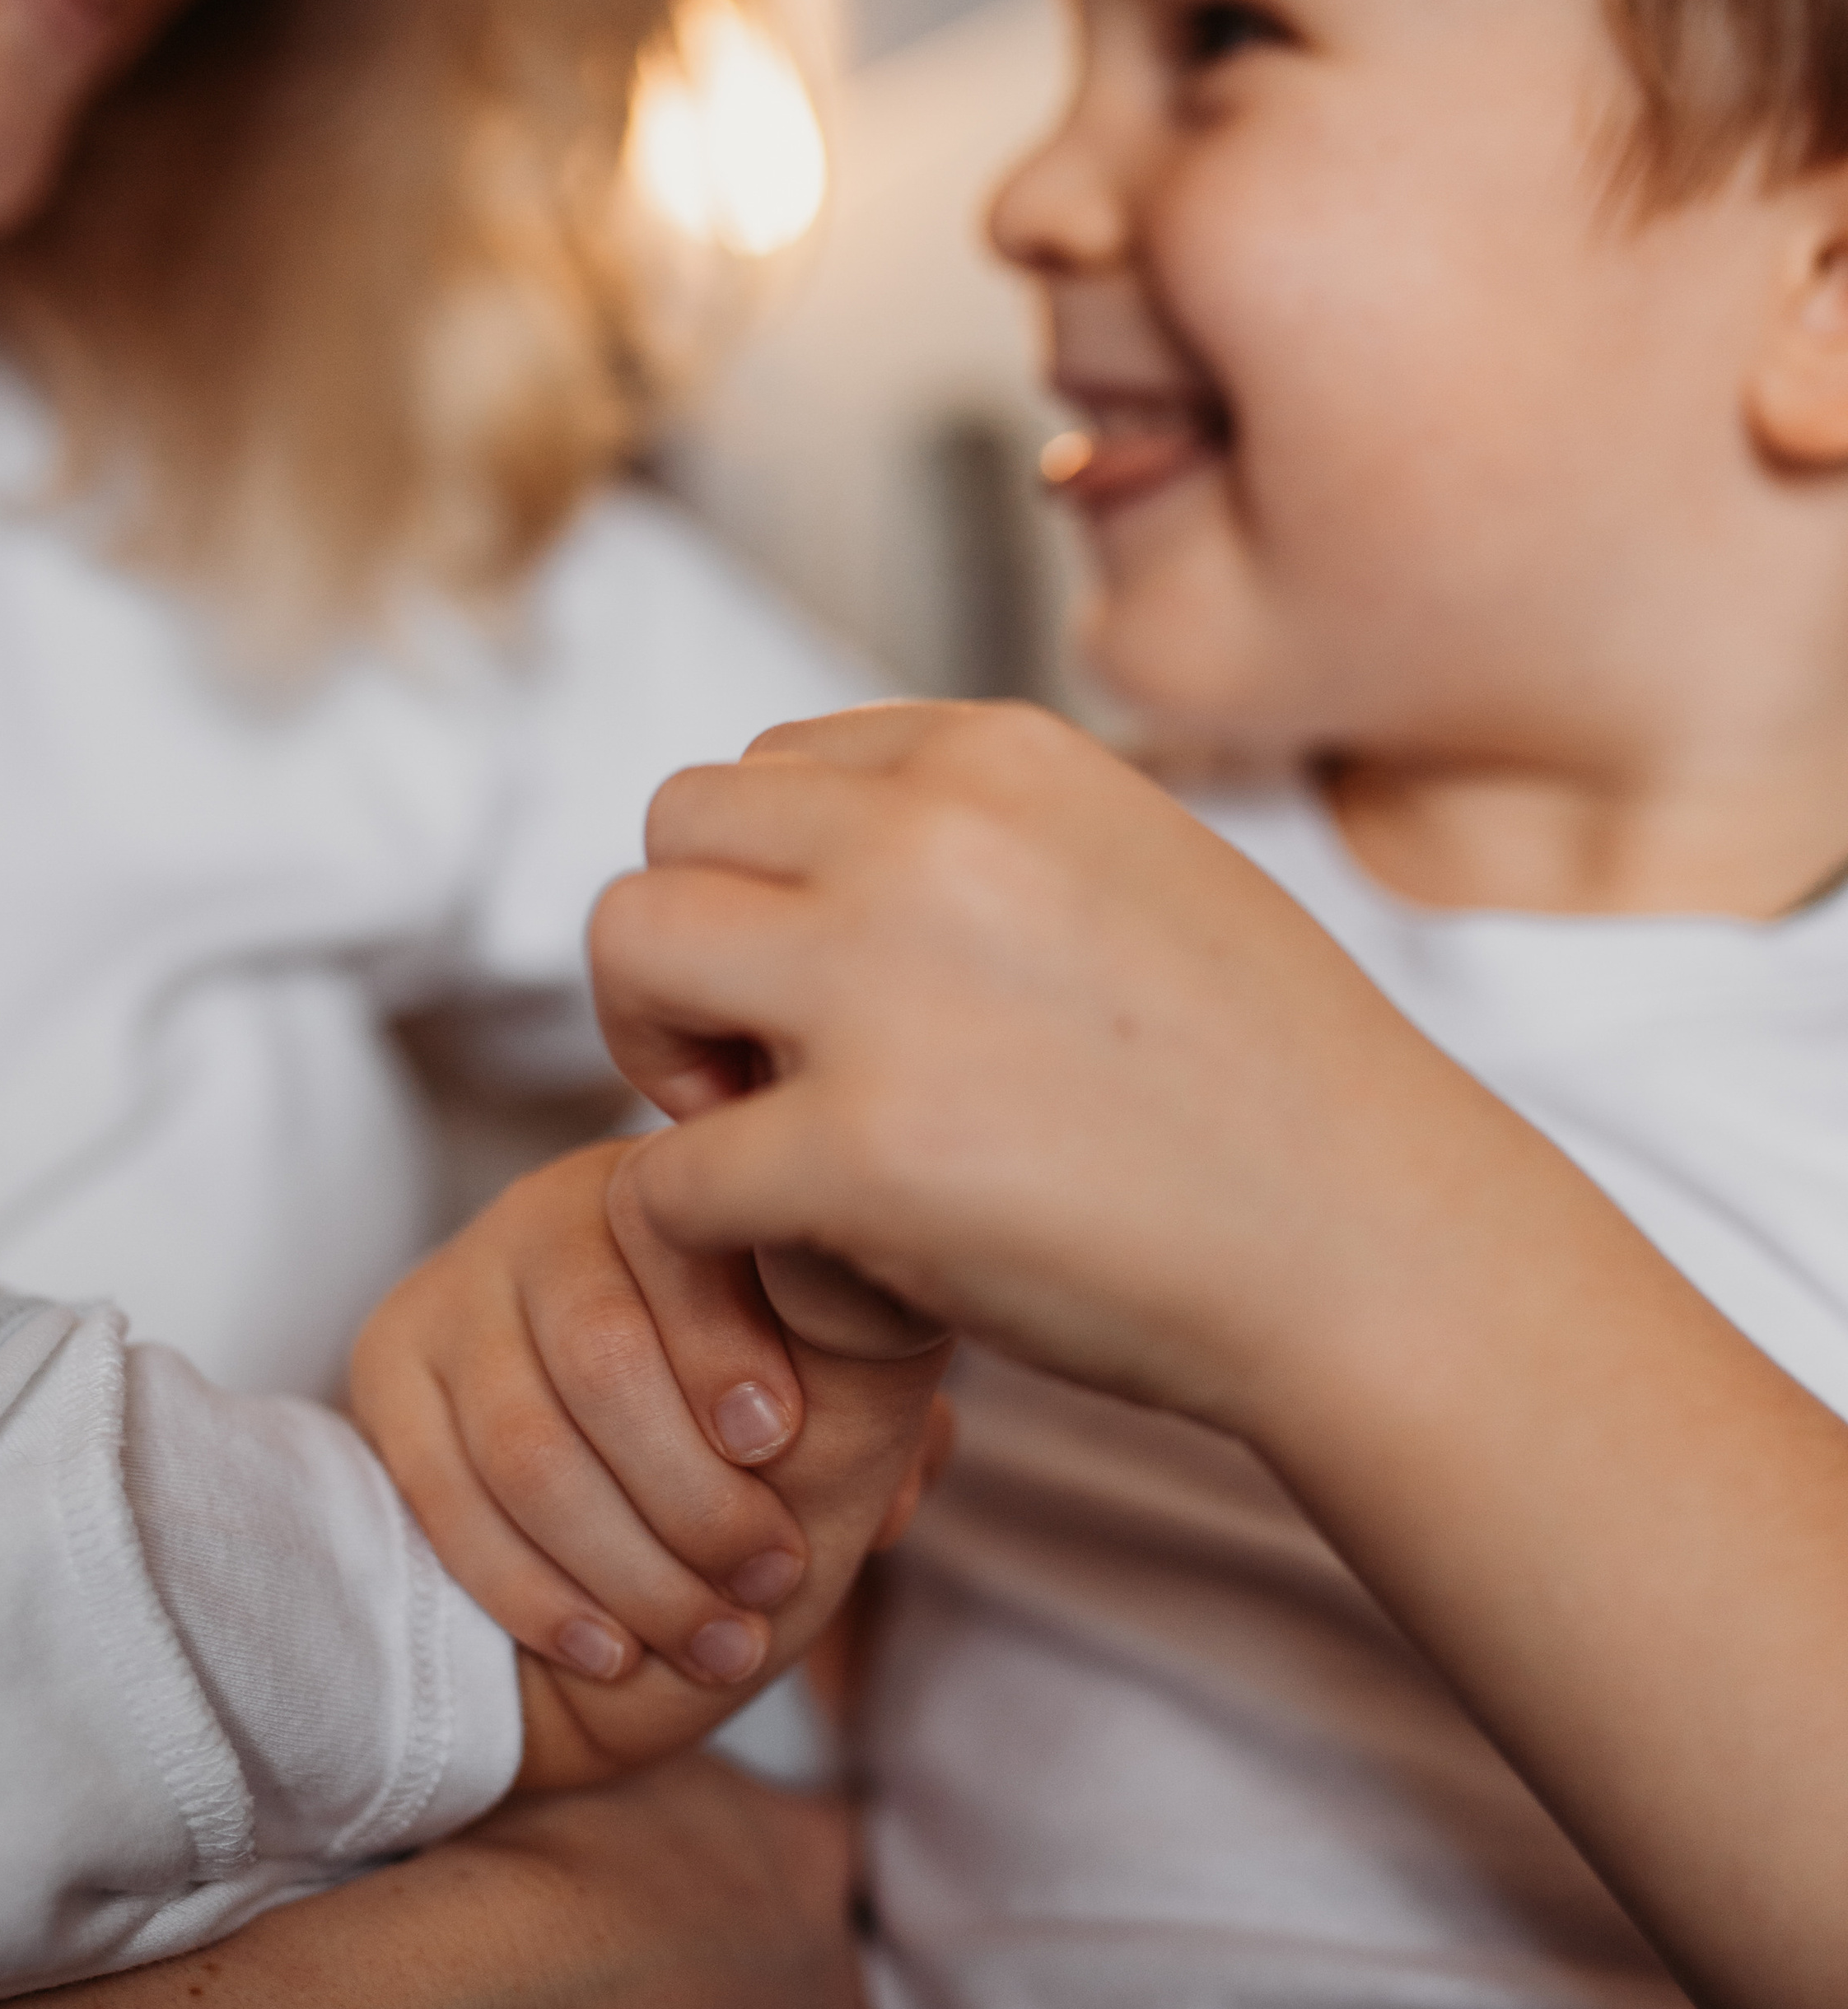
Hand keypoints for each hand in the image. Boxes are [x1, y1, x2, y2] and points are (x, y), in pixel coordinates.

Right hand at [350, 1143, 949, 1792]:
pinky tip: (610, 1647)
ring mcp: (450, 1290)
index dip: (724, 1344)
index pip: (677, 1242)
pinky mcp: (385, 1372)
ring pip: (525, 1444)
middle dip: (691, 1493)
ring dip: (629, 1565)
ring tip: (712, 1640)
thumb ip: (872, 1397)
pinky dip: (534, 1590)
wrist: (608, 1459)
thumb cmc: (754, 1418)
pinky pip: (446, 1497)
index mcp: (661, 1190)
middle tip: (766, 1582)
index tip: (778, 1444)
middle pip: (599, 1356)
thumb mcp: (832, 1387)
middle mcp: (540, 1216)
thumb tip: (918, 1454)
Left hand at [591, 700, 1439, 1434]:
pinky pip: (664, 1167)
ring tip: (750, 1134)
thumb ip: (985, 843)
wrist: (1381, 1253)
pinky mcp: (859, 1155)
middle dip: (687, 950)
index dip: (769, 889)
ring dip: (653, 1044)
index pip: (773, 768)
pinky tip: (787, 1252)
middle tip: (754, 1069)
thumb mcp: (1136, 873)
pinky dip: (692, 1220)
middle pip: (674, 828)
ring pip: (627, 943)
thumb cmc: (1272, 1093)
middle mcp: (930, 833)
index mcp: (1000, 755)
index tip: (829, 994)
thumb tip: (826, 847)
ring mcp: (886, 986)